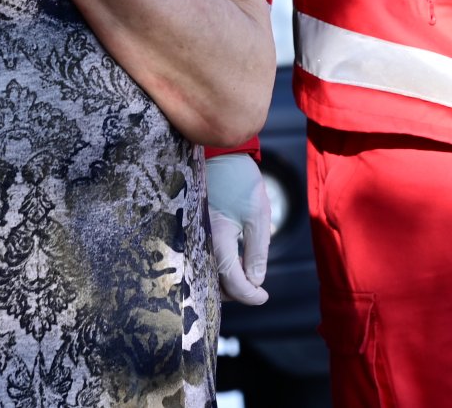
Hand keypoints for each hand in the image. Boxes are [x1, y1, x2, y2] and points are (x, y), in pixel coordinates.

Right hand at [206, 153, 270, 304]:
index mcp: (217, 237)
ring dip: (225, 281)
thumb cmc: (240, 181)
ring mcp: (191, 236)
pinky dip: (216, 267)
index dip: (250, 295)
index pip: (232, 282)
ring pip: (206, 274)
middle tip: (255, 285)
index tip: (263, 296)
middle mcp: (198, 240)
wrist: (217, 154)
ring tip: (245, 271)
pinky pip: (201, 259)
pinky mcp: (189, 231)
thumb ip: (257, 252)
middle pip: (214, 284)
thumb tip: (255, 282)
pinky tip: (232, 260)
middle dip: (237, 291)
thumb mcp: (258, 216)